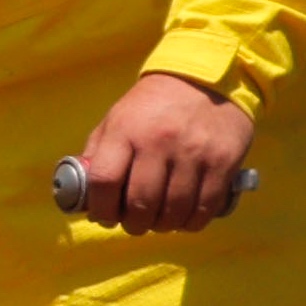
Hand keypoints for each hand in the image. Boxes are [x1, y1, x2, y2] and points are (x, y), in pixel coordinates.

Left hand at [79, 71, 254, 234]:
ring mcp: (193, 153)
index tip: (104, 216)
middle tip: (134, 222)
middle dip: (133, 223)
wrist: (206, 79)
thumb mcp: (118, 118)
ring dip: (162, 226)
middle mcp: (159, 141)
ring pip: (173, 213)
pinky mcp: (222, 163)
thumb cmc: (153, 105)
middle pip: (141, 203)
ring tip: (159, 219)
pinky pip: (203, 210)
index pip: (105, 181)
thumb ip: (97, 154)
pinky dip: (189, 223)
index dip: (101, 209)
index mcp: (126, 129)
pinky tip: (183, 215)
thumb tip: (83, 196)